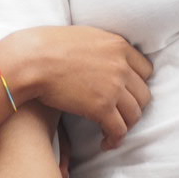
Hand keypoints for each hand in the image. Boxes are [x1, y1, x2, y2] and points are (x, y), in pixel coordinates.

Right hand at [0, 25, 152, 150]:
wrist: (33, 59)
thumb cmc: (48, 45)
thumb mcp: (84, 35)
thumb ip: (102, 47)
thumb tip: (103, 57)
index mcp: (118, 45)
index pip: (145, 70)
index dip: (137, 84)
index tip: (128, 93)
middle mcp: (121, 66)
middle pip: (143, 94)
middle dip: (134, 106)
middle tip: (121, 114)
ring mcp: (113, 87)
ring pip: (134, 114)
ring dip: (126, 125)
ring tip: (113, 131)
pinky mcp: (102, 107)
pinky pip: (119, 129)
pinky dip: (114, 139)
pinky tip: (105, 142)